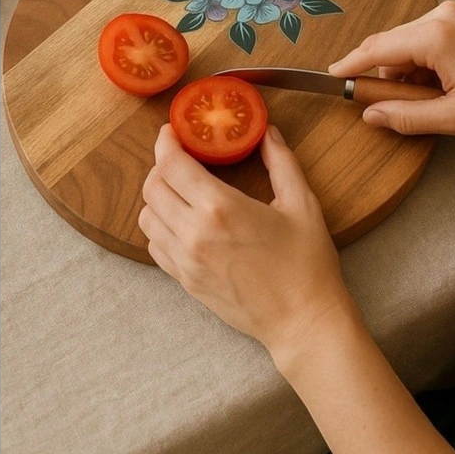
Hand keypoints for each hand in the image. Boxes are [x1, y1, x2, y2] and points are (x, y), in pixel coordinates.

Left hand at [139, 123, 354, 358]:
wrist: (303, 321)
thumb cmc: (307, 264)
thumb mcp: (302, 203)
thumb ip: (281, 162)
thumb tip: (266, 132)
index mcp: (220, 208)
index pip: (171, 164)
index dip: (166, 142)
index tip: (172, 131)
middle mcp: (193, 233)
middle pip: (152, 187)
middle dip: (161, 165)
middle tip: (181, 158)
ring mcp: (185, 261)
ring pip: (147, 217)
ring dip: (158, 196)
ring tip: (182, 189)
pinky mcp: (185, 281)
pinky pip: (155, 246)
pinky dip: (160, 227)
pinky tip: (183, 221)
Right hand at [328, 1, 454, 135]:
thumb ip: (407, 116)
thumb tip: (371, 115)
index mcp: (435, 37)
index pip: (376, 49)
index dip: (350, 65)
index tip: (330, 76)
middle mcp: (439, 16)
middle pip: (390, 45)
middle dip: (385, 76)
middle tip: (391, 105)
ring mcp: (450, 13)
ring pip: (406, 43)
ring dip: (406, 70)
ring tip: (432, 98)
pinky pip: (423, 38)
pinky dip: (421, 61)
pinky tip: (440, 83)